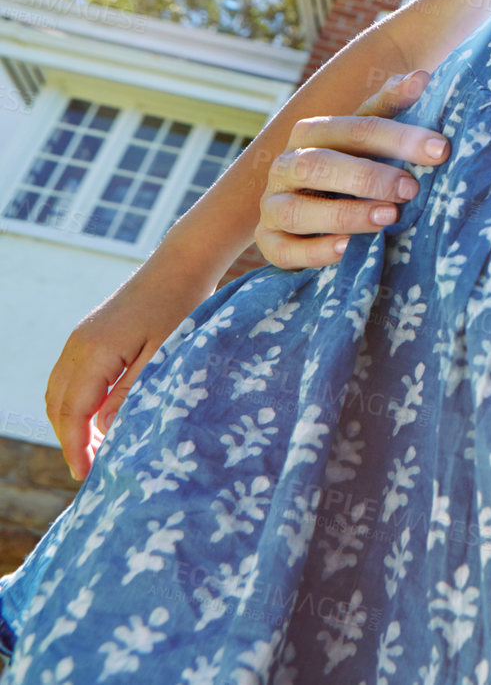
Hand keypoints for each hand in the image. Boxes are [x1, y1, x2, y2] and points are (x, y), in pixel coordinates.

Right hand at [47, 267, 205, 477]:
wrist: (179, 265)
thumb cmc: (181, 308)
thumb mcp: (164, 355)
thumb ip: (133, 393)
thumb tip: (103, 430)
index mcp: (94, 352)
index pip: (73, 412)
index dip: (75, 447)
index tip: (84, 475)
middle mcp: (76, 346)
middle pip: (59, 405)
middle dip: (70, 439)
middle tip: (90, 469)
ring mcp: (79, 339)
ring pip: (59, 392)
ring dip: (71, 422)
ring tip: (95, 449)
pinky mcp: (88, 336)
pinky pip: (70, 378)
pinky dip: (76, 402)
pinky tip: (98, 417)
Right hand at [256, 70, 449, 268]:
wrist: (304, 210)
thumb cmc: (348, 165)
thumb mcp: (366, 136)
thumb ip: (389, 108)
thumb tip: (421, 76)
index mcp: (312, 133)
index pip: (355, 129)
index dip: (399, 137)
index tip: (441, 149)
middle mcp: (286, 166)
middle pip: (319, 166)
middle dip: (368, 178)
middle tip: (411, 189)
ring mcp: (273, 205)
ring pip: (297, 209)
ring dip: (343, 214)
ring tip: (388, 218)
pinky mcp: (269, 242)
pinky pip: (282, 249)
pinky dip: (314, 251)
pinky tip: (346, 250)